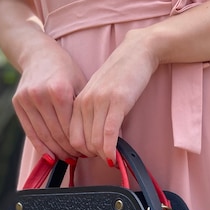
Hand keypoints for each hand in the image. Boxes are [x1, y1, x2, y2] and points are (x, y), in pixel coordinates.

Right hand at [12, 42, 86, 160]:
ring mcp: (27, 99)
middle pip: (56, 133)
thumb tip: (97, 137)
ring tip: (66, 158)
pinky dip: (40, 146)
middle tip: (77, 158)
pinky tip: (50, 157)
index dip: (79, 143)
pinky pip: (30, 131)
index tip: (87, 153)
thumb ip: (83, 109)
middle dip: (68, 150)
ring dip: (55, 151)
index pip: (70, 127)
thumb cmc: (65, 69)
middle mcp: (41, 95)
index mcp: (59, 90)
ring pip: (43, 135)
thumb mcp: (79, 83)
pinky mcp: (17, 102)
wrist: (37, 53)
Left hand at [69, 29, 159, 162]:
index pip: (72, 138)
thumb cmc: (120, 75)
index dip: (83, 152)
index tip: (95, 155)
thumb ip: (92, 114)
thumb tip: (93, 142)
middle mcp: (85, 102)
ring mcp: (101, 101)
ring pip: (95, 141)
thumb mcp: (98, 94)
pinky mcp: (118, 101)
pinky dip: (111, 149)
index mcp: (78, 102)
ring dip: (104, 155)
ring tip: (113, 157)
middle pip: (83, 143)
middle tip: (107, 157)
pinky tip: (115, 157)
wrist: (136, 52)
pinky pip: (110, 133)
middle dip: (95, 155)